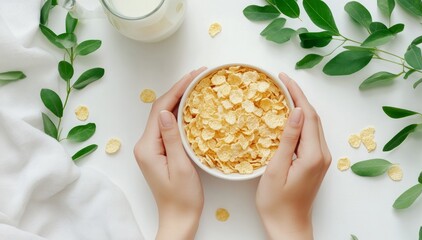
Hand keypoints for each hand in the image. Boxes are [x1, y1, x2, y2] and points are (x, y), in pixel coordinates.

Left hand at [134, 67, 206, 239]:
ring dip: (179, 100)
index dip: (177, 90)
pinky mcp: (159, 151)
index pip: (160, 110)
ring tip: (197, 86)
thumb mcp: (180, 167)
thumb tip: (168, 111)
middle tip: (199, 76)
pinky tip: (192, 107)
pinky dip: (180, 114)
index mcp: (148, 146)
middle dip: (178, 90)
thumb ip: (172, 138)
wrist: (178, 217)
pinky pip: (168, 126)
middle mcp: (146, 144)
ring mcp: (152, 148)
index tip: (194, 76)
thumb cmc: (182, 197)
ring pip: (164, 116)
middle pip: (161, 109)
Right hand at [256, 73, 331, 239]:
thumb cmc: (276, 202)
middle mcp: (322, 155)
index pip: (307, 115)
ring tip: (284, 93)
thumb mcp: (277, 168)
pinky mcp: (316, 163)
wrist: (287, 225)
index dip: (296, 94)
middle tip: (282, 81)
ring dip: (300, 107)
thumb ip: (288, 139)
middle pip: (313, 117)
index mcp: (313, 155)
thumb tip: (296, 111)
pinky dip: (300, 121)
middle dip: (299, 96)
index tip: (283, 78)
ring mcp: (321, 159)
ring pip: (313, 125)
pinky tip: (289, 116)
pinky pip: (310, 135)